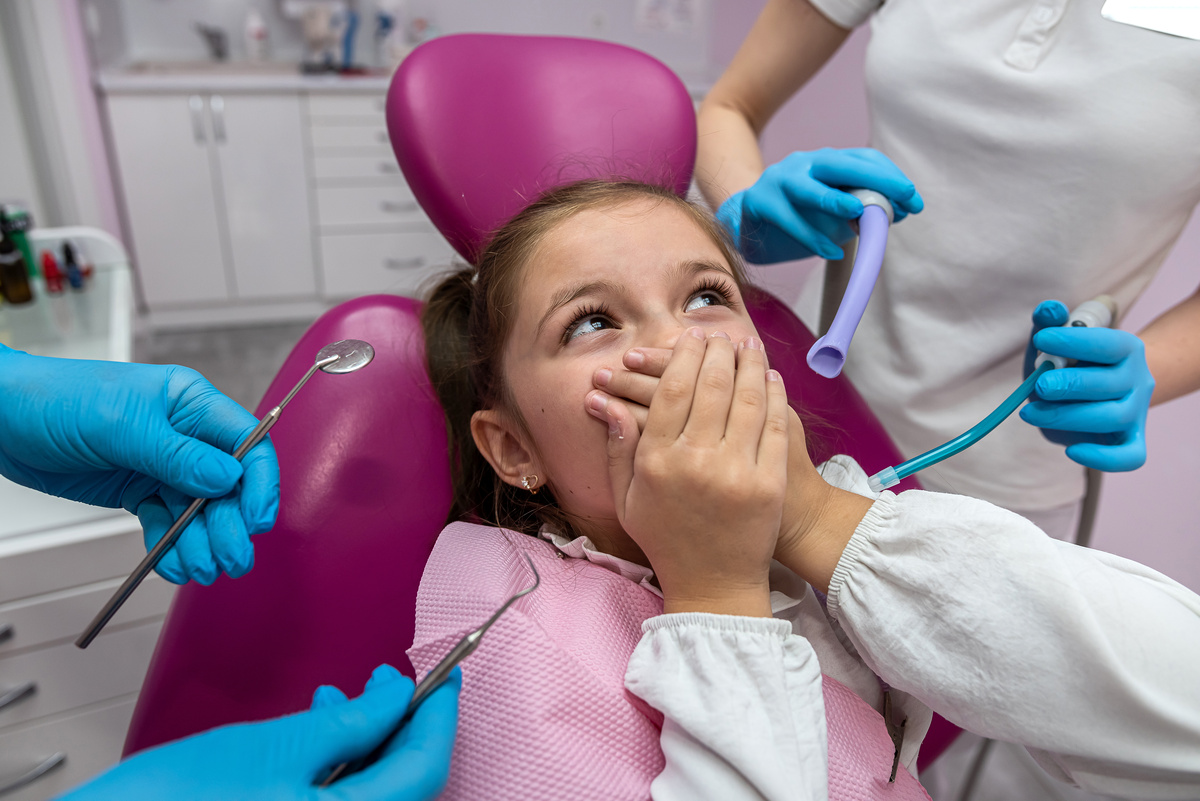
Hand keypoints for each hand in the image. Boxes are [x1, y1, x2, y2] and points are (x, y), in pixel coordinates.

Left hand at [0, 346, 278, 583]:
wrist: (1, 417)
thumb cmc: (55, 398)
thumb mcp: (119, 423)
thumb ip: (176, 453)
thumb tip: (228, 477)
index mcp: (191, 403)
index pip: (247, 443)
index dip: (259, 482)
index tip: (256, 519)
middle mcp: (186, 434)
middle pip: (229, 485)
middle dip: (231, 525)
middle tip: (231, 558)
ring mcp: (163, 464)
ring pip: (200, 511)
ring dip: (203, 542)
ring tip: (199, 567)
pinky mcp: (140, 489)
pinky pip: (167, 523)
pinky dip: (172, 546)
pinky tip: (173, 563)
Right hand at [61, 664, 460, 800]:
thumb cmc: (175, 800)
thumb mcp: (276, 745)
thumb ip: (351, 723)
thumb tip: (397, 696)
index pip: (424, 769)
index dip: (440, 716)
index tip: (449, 675)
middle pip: (402, 783)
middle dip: (403, 726)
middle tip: (395, 679)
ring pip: (370, 791)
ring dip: (368, 740)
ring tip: (344, 695)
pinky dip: (338, 764)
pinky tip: (316, 728)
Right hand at [588, 329, 787, 616]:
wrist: (715, 585)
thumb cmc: (667, 539)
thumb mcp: (629, 498)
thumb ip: (617, 448)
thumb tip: (602, 402)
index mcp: (658, 463)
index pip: (672, 392)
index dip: (682, 358)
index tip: (690, 340)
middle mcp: (697, 462)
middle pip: (711, 386)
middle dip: (717, 351)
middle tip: (720, 335)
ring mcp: (737, 472)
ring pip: (747, 398)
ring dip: (749, 364)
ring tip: (748, 345)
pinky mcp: (769, 482)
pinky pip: (774, 425)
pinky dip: (774, 395)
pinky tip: (770, 377)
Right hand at [715, 148, 923, 263]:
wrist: (746, 223)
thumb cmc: (797, 219)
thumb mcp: (832, 216)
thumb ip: (859, 214)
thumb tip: (892, 215)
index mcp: (826, 163)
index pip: (864, 160)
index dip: (891, 178)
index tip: (913, 201)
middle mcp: (803, 164)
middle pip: (840, 166)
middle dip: (874, 180)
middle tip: (901, 199)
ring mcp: (778, 181)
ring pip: (807, 189)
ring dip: (834, 201)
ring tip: (858, 215)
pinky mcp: (759, 203)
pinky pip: (787, 220)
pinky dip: (811, 237)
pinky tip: (831, 251)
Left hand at [1019, 302, 1152, 470]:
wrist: (1094, 391)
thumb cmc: (1070, 362)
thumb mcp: (1056, 340)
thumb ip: (1049, 322)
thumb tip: (1048, 310)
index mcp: (1125, 348)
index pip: (1107, 344)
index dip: (1076, 341)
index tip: (1042, 340)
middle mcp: (1137, 379)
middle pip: (1110, 384)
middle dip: (1071, 384)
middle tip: (1039, 385)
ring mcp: (1136, 412)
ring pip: (1111, 417)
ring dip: (1069, 416)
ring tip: (1030, 412)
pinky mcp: (1130, 441)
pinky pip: (1130, 457)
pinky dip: (1104, 458)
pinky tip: (1071, 449)